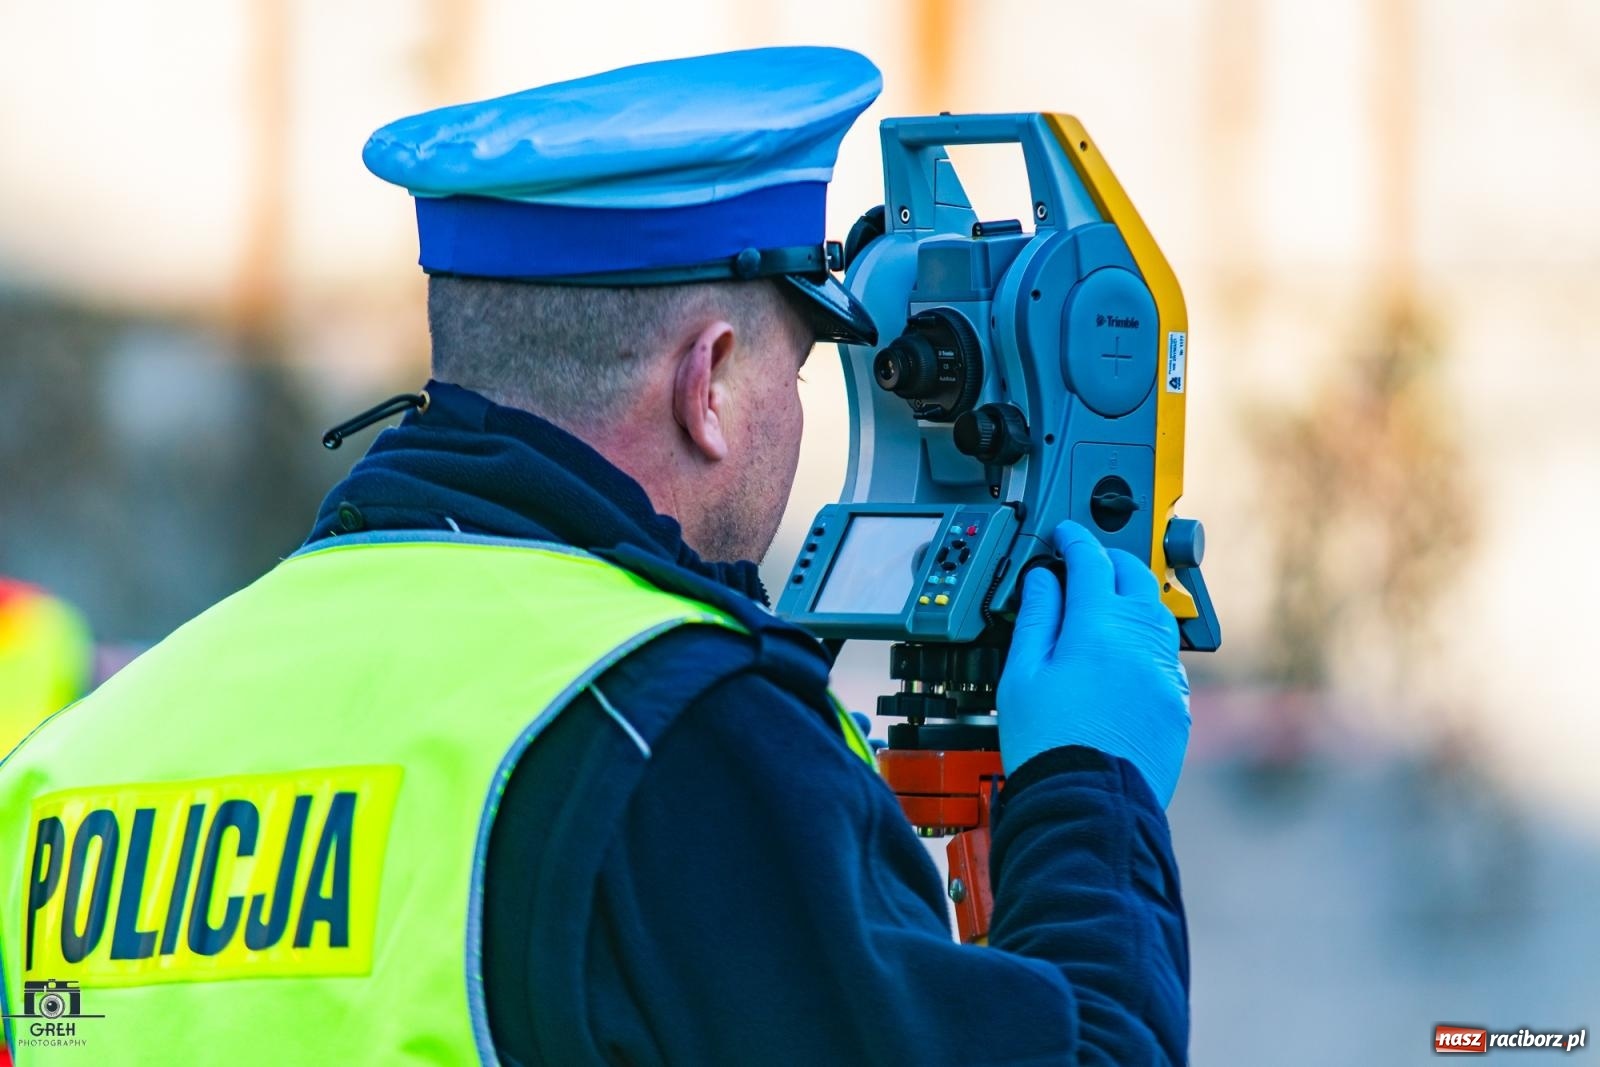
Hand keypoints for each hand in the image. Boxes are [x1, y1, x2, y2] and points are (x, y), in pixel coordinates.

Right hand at [995, 521, 1191, 805]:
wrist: (1089, 803)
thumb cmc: (1048, 746)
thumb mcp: (1022, 676)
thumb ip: (1036, 619)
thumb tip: (1043, 581)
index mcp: (1097, 627)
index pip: (1090, 561)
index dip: (1074, 541)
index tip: (1064, 537)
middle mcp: (1140, 641)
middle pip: (1133, 576)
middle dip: (1109, 561)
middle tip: (1084, 564)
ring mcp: (1164, 671)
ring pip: (1157, 612)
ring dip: (1133, 596)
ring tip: (1105, 605)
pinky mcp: (1178, 702)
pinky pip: (1166, 652)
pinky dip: (1147, 638)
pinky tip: (1125, 653)